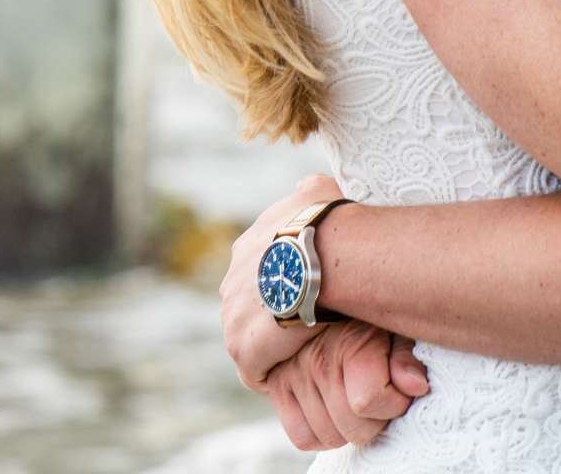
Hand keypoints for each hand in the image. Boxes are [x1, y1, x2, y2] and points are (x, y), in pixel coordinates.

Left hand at [222, 173, 351, 389]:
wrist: (325, 254)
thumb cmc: (329, 220)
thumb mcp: (316, 191)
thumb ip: (305, 192)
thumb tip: (304, 188)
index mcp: (248, 247)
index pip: (259, 271)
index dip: (282, 285)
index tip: (305, 294)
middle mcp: (231, 280)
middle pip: (249, 306)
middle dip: (271, 316)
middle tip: (305, 326)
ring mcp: (233, 316)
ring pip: (250, 338)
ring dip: (271, 347)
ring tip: (300, 356)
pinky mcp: (243, 346)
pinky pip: (255, 368)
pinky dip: (273, 372)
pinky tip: (294, 373)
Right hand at [264, 323, 431, 451]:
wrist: (323, 290)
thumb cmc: (370, 312)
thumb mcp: (395, 326)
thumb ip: (406, 356)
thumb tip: (416, 386)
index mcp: (349, 341)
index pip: (368, 401)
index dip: (395, 403)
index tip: (401, 389)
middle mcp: (316, 359)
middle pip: (354, 429)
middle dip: (376, 420)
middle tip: (380, 396)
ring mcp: (291, 374)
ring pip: (330, 438)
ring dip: (349, 427)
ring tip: (356, 399)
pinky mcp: (276, 386)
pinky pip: (303, 437)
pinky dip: (322, 433)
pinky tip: (335, 410)